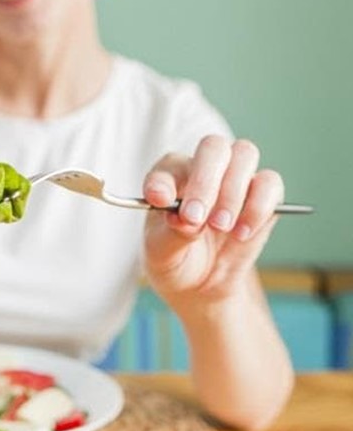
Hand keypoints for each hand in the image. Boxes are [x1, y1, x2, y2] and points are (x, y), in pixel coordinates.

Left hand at [142, 135, 283, 302]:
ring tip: (220, 227)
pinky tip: (242, 233)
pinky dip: (259, 206)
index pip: (167, 167)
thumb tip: (186, 218)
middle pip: (213, 147)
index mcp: (169, 176)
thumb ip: (172, 233)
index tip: (160, 202)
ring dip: (233, 192)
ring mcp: (235, 177)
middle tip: (197, 218)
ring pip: (244, 154)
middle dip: (205, 181)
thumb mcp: (162, 253)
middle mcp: (203, 168)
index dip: (163, 182)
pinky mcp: (264, 195)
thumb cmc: (174, 256)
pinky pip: (270, 183)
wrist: (201, 282)